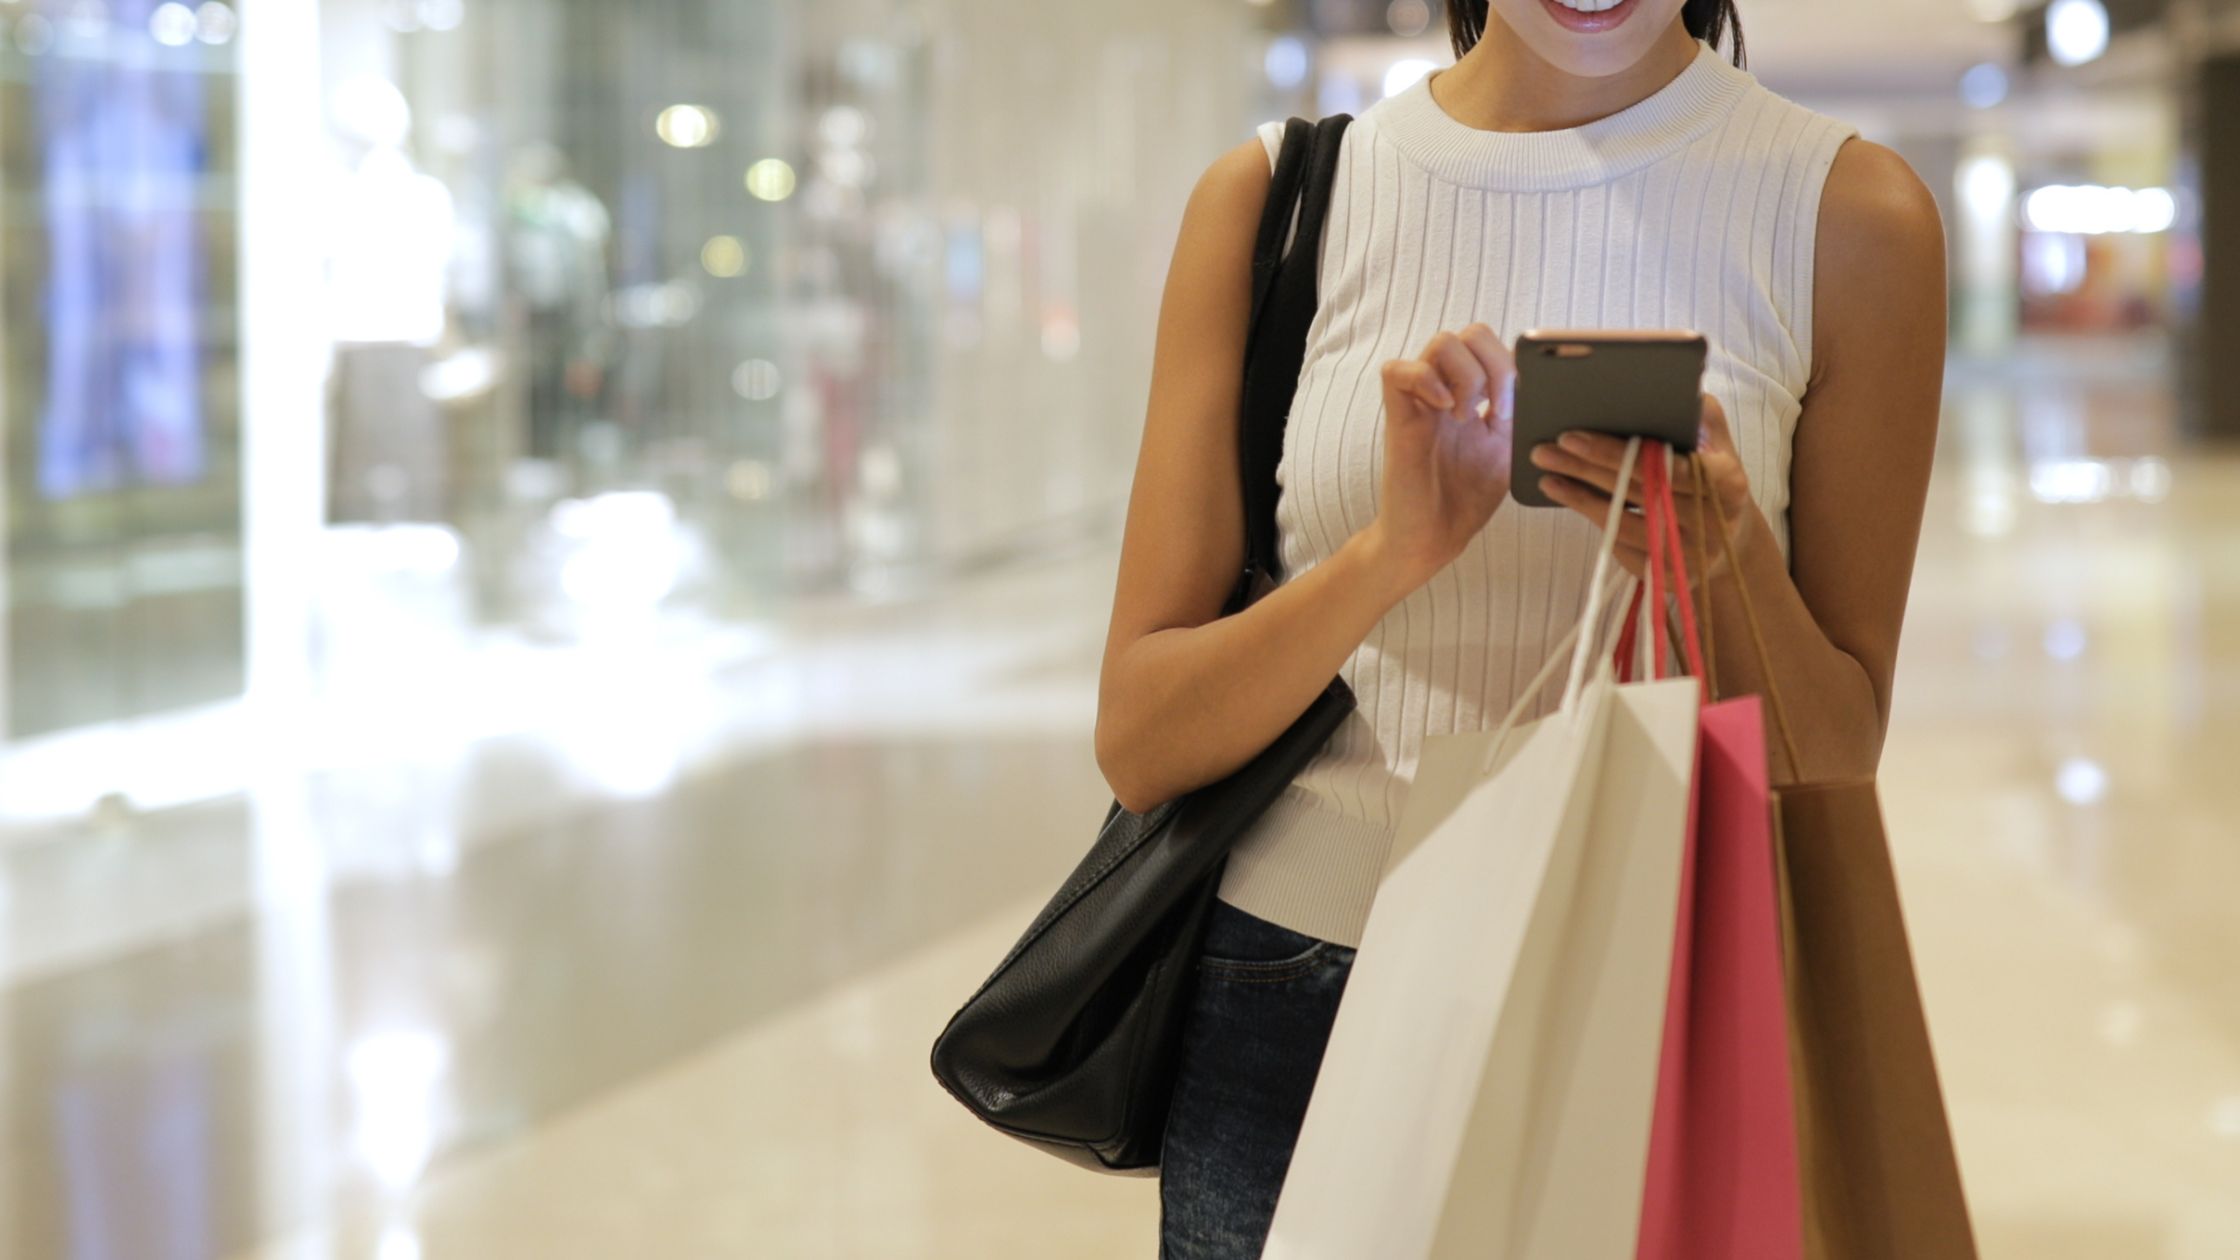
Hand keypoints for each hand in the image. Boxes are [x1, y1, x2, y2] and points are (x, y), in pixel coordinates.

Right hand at [1367, 323, 1516, 592]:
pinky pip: (1398, 371)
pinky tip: (1446, 410)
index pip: (1492, 345)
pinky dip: (1425, 380)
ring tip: (1469, 416)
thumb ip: (1523, 414)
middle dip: (1496, 365)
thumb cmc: (1467, 497)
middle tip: (1498, 410)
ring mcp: (1421, 400)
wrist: (1435, 537)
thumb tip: (1550, 389)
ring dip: (1468, 375)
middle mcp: (1446, 389)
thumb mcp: (1510, 449)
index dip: (1513, 362)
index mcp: (1473, 393)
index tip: (1520, 406)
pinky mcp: (1398, 416)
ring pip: (1442, 342)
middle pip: (1470, 334)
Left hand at [1525, 393, 1760, 580]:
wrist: (1729, 533)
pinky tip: (1571, 501)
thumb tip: (1651, 390)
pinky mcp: (1672, 582)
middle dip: (1584, 469)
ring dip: (1580, 500)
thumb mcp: (1713, 437)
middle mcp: (1714, 523)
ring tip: (1547, 477)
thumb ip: (1694, 413)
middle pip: (1637, 493)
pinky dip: (1596, 524)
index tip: (1571, 435)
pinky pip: (1624, 552)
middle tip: (1544, 451)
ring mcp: (1692, 556)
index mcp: (1727, 481)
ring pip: (1624, 526)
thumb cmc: (1710, 471)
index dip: (1613, 452)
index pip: (1664, 465)